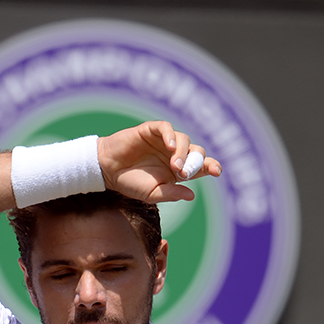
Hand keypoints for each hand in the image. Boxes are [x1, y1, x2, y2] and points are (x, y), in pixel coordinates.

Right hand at [97, 121, 221, 203]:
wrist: (107, 171)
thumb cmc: (130, 183)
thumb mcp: (152, 194)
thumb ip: (171, 193)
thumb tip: (192, 195)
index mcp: (178, 170)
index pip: (200, 166)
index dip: (210, 166)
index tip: (216, 171)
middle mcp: (174, 153)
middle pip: (196, 151)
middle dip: (196, 161)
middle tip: (186, 173)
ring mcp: (164, 141)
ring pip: (183, 139)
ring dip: (182, 152)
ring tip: (175, 166)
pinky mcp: (151, 130)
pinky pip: (166, 127)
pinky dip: (170, 135)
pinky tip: (168, 146)